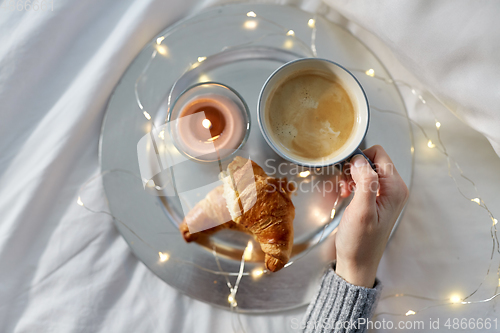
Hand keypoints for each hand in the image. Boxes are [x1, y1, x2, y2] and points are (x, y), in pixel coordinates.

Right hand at [335, 145, 408, 287]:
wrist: (356, 262)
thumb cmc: (359, 242)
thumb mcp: (361, 211)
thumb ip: (365, 182)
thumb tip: (360, 159)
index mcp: (395, 188)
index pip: (379, 154)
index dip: (360, 159)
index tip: (347, 174)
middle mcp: (394, 188)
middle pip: (372, 160)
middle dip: (354, 168)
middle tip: (345, 185)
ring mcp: (385, 193)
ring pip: (365, 169)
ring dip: (350, 176)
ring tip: (345, 191)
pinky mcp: (375, 198)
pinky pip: (363, 179)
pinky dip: (351, 183)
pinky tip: (346, 194)